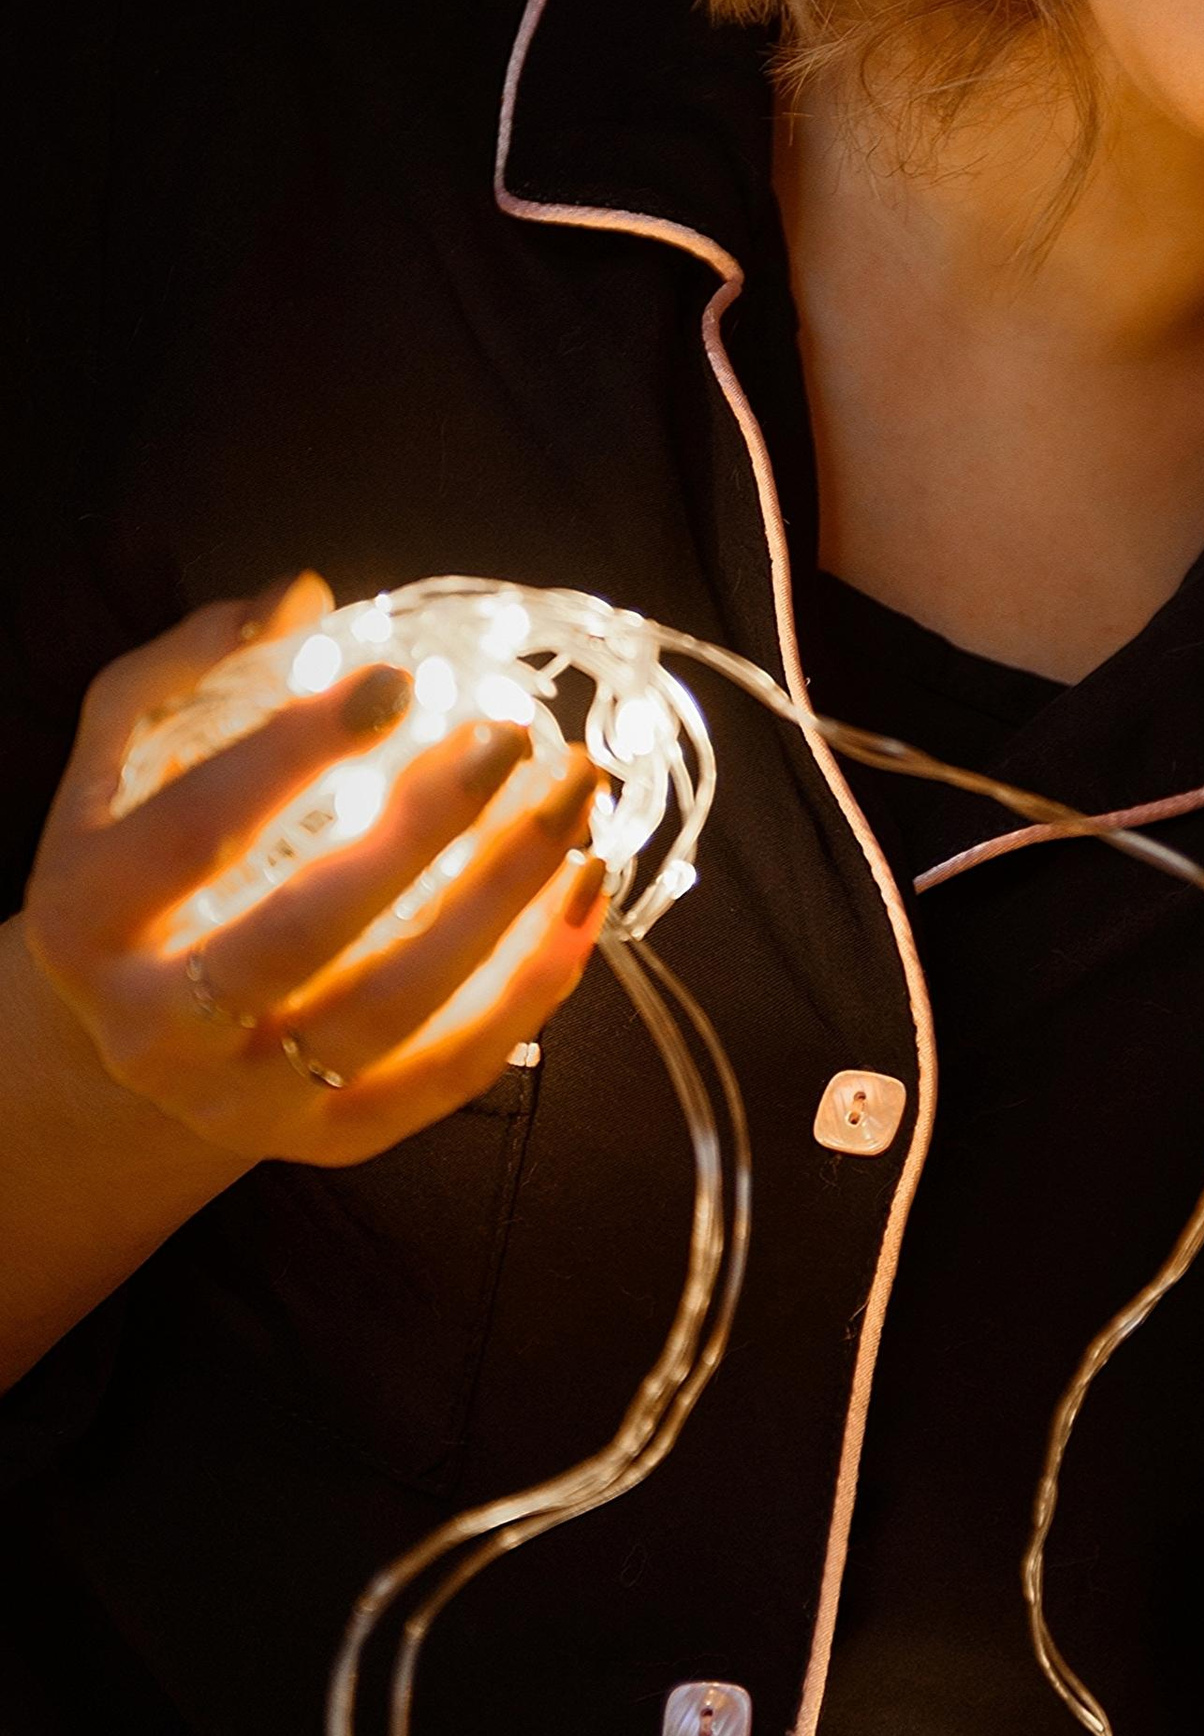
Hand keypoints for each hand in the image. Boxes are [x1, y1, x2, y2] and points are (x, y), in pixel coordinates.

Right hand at [21, 572, 607, 1169]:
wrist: (146, 1032)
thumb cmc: (153, 860)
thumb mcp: (128, 758)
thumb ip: (191, 668)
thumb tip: (302, 596)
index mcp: (87, 921)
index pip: (196, 832)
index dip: (297, 752)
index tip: (400, 676)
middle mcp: (156, 1030)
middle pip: (302, 934)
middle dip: (421, 829)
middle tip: (510, 735)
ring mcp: (247, 1100)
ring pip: (393, 1010)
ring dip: (500, 901)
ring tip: (572, 801)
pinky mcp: (333, 1139)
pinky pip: (449, 1072)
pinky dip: (530, 985)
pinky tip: (584, 891)